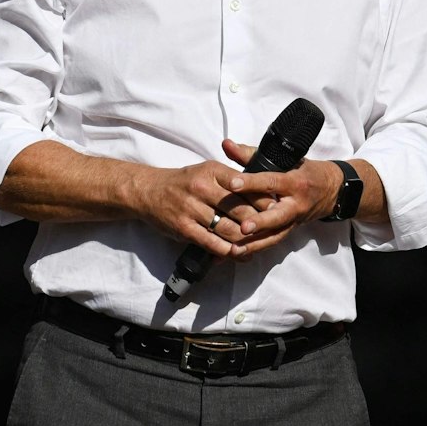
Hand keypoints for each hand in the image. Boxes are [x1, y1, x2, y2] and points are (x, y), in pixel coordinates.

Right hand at [124, 159, 261, 257]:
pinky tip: (240, 254)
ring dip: (246, 240)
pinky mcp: (184, 228)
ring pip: (228, 228)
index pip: (246, 186)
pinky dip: (229, 251)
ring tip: (260, 245)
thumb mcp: (207, 171)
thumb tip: (264, 193)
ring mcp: (191, 209)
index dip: (264, 200)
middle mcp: (202, 188)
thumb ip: (233, 179)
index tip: (278, 209)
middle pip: (240, 209)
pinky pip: (212, 243)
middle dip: (260, 222)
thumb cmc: (184, 182)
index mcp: (212, 171)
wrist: (148, 192)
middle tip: (274, 231)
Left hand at [214, 140, 340, 258]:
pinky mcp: (291, 231)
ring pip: (275, 235)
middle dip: (260, 222)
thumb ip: (251, 153)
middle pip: (278, 215)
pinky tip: (239, 252)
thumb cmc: (304, 170)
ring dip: (255, 244)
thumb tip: (226, 145)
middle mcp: (296, 204)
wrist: (332, 190)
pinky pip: (274, 242)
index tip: (232, 183)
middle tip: (243, 227)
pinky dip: (257, 248)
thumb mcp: (285, 158)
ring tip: (235, 249)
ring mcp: (294, 221)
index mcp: (294, 182)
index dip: (251, 182)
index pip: (271, 182)